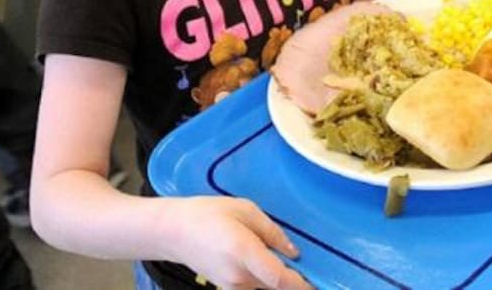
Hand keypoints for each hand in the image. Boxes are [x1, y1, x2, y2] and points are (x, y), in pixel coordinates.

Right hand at [168, 196, 311, 289]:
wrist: (173, 232)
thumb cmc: (207, 214)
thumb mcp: (245, 210)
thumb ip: (272, 232)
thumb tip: (293, 252)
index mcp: (244, 252)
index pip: (280, 279)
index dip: (302, 284)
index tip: (317, 281)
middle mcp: (238, 275)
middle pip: (276, 286)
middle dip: (293, 279)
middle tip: (301, 262)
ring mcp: (231, 286)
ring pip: (266, 287)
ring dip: (277, 278)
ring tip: (274, 256)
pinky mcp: (227, 289)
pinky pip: (254, 287)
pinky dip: (264, 279)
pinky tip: (261, 261)